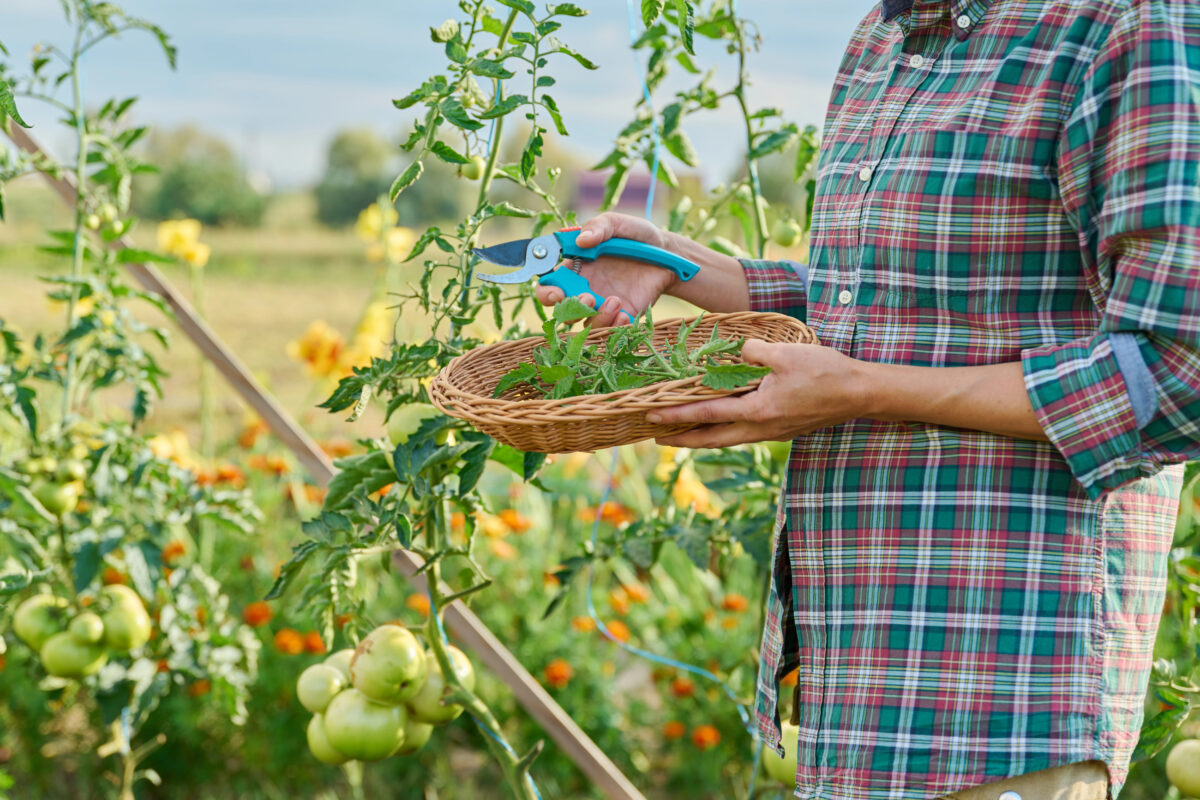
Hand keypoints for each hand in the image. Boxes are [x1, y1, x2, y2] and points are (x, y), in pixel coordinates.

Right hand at [535, 212, 680, 326]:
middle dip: (571, 311)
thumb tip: (581, 240)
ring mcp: (603, 306)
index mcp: (576, 270)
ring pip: (587, 326)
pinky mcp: (623, 316)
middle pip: (563, 313)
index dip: (547, 294)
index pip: (549, 287)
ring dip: (596, 318)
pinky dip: (615, 326)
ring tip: (615, 301)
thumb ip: (598, 227)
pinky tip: (624, 313)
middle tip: (588, 298)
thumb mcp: (617, 224)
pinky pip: (612, 331)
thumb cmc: (637, 237)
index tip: (556, 293)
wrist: (668, 254)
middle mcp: (585, 291)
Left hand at [646, 340, 873, 447]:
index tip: (651, 417)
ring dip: (703, 437)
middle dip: (683, 439)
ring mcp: (772, 432)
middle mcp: (761, 428)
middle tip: (656, 438)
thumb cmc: (825, 372)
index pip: (706, 413)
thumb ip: (753, 351)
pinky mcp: (782, 429)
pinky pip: (744, 434)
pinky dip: (724, 431)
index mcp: (757, 410)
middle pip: (712, 439)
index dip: (676, 414)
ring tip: (682, 432)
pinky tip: (720, 423)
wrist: (860, 393)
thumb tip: (737, 351)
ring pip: (728, 439)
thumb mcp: (785, 353)